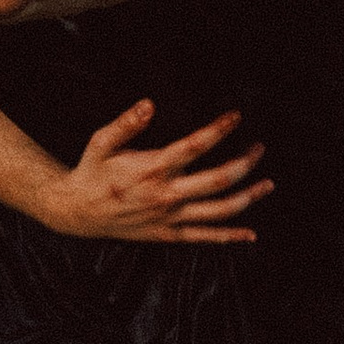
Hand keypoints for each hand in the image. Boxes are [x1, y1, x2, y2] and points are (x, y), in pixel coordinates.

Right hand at [48, 101, 270, 244]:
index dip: (219, 129)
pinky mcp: (168, 234)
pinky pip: (205, 238)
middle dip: (244, 163)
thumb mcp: (100, 142)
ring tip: (268, 184)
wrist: (76, 212)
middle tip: (260, 148)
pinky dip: (230, 237)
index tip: (236, 116)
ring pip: (218, 211)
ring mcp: (169, 218)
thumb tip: (150, 104)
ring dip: (247, 197)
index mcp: (153, 168)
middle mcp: (166, 195)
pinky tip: (250, 234)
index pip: (195, 146)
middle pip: (218, 180)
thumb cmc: (90, 172)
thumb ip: (126, 123)